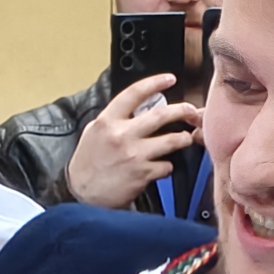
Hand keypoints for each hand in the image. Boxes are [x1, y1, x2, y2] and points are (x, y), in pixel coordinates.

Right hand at [63, 78, 203, 211]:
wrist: (82, 194)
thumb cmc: (88, 163)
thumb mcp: (94, 132)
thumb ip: (114, 119)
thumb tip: (137, 107)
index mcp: (108, 121)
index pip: (134, 93)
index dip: (154, 83)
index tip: (169, 79)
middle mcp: (122, 135)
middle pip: (161, 115)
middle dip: (182, 110)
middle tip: (191, 111)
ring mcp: (134, 155)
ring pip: (172, 141)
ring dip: (184, 138)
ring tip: (185, 138)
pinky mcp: (143, 174)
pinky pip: (166, 166)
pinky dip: (167, 166)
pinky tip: (161, 166)